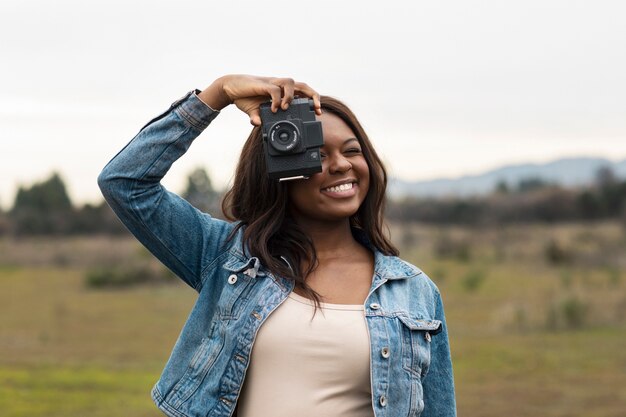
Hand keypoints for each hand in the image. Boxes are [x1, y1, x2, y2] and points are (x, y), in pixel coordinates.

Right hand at [198, 74, 320, 125]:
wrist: (230, 88)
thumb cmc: (245, 98)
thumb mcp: (254, 112)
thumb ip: (259, 119)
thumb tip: (258, 125)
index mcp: (282, 91)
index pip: (302, 92)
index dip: (312, 100)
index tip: (318, 112)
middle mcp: (279, 86)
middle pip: (303, 85)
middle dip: (313, 96)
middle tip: (317, 110)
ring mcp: (272, 83)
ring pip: (290, 83)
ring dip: (292, 96)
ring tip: (287, 109)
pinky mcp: (263, 84)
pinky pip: (274, 90)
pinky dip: (277, 99)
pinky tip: (274, 109)